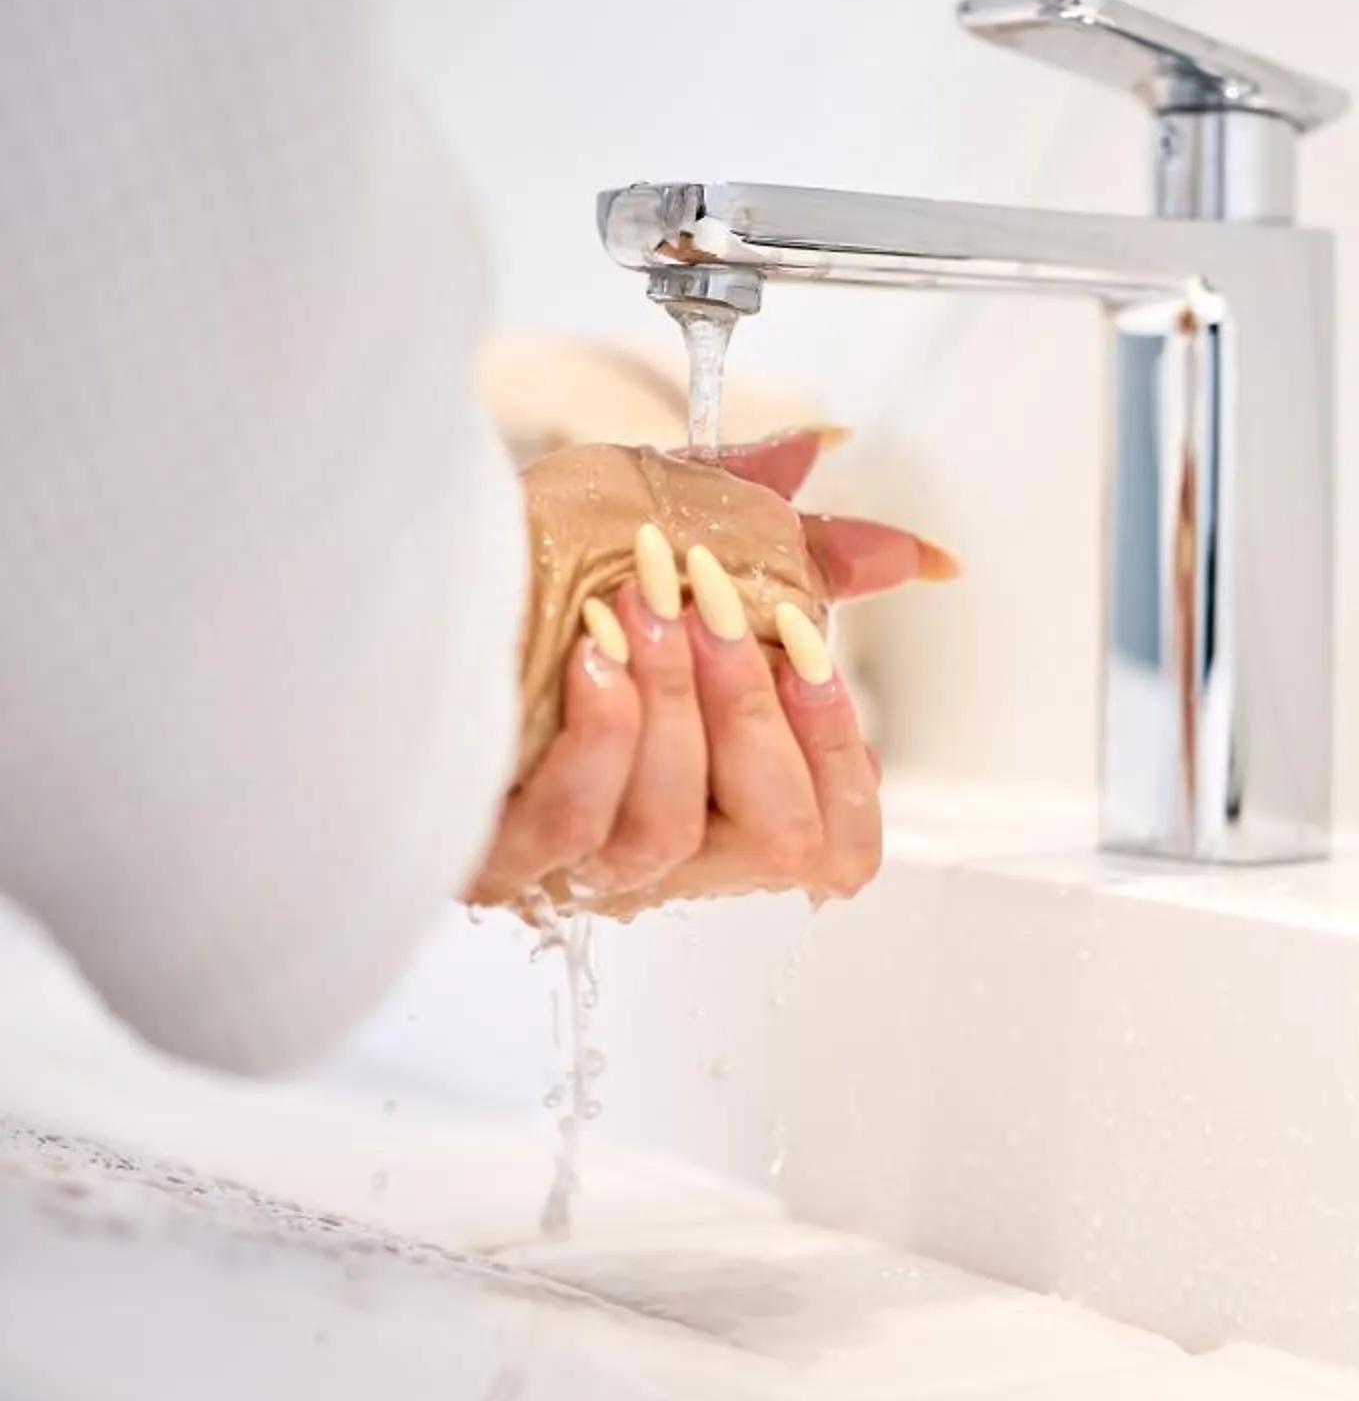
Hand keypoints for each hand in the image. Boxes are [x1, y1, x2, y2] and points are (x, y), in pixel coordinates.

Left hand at [464, 433, 949, 918]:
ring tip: (637, 606)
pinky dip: (598, 731)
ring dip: (667, 702)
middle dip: (755, 710)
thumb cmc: (539, 564)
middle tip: (720, 606)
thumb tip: (913, 555)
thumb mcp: (691, 535)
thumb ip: (805, 550)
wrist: (403, 572)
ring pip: (671, 830)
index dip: (842, 745)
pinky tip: (587, 654)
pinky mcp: (498, 860)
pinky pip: (579, 825)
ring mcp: (578, 865)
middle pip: (779, 842)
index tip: (810, 644)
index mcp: (723, 793)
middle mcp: (663, 846)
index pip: (841, 838)